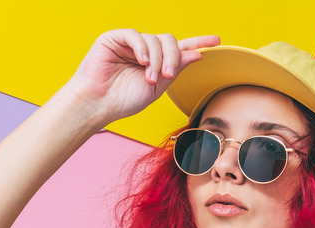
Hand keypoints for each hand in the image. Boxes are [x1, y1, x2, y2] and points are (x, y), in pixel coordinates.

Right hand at [63, 29, 219, 124]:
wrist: (98, 104)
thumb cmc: (123, 101)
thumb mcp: (157, 87)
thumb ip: (175, 69)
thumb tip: (196, 54)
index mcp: (155, 63)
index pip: (179, 49)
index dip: (198, 43)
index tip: (216, 41)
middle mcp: (144, 51)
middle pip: (169, 41)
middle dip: (173, 57)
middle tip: (167, 75)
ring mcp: (129, 43)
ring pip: (155, 39)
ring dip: (156, 60)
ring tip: (149, 78)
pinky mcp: (114, 38)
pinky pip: (135, 35)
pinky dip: (142, 48)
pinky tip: (141, 61)